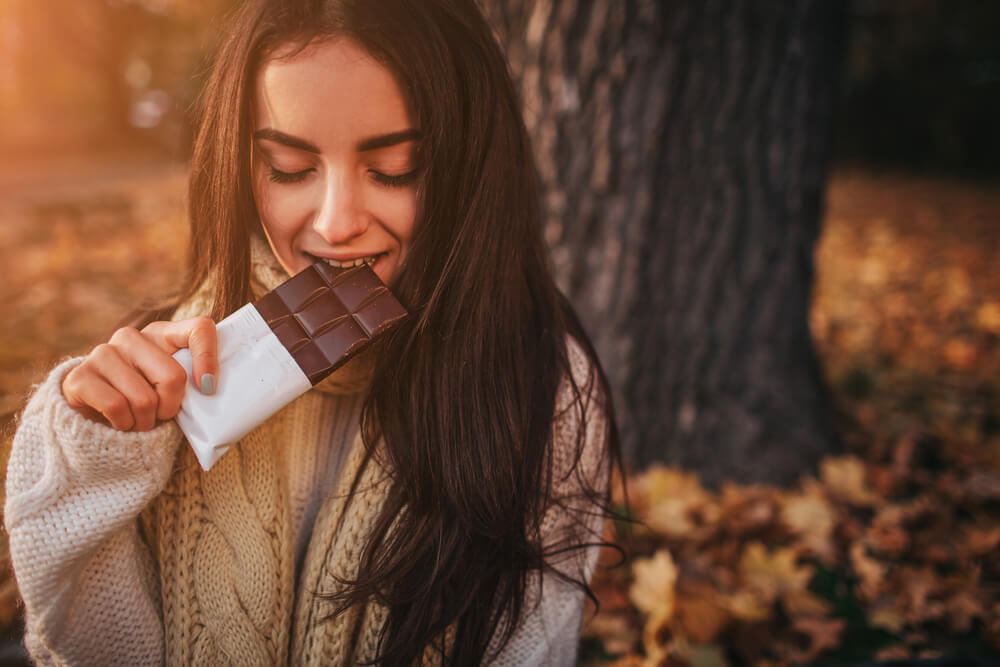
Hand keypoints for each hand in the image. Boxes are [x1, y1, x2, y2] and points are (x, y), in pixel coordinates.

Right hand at [61, 317, 217, 430]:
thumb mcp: (172, 387)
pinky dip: (124, 425)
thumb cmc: (146, 400)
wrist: (94, 416)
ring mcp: (103, 353)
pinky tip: (120, 423)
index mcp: (162, 333)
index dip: (209, 357)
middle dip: (171, 408)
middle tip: (162, 416)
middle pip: (173, 376)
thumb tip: (211, 391)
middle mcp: (131, 337)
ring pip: (144, 399)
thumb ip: (192, 382)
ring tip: (139, 421)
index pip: (200, 328)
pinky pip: (117, 407)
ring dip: (146, 422)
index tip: (208, 388)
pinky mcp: (79, 377)